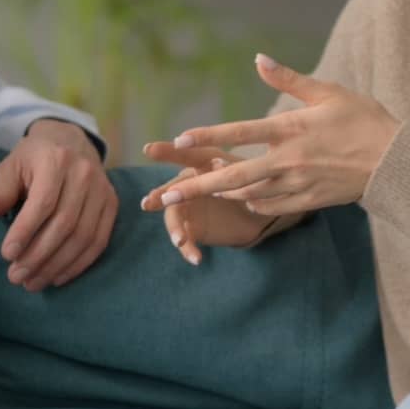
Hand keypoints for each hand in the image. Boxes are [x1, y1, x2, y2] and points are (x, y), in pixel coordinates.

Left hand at [0, 120, 116, 291]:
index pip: (43, 202)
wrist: (71, 142)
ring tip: (32, 282)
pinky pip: (99, 241)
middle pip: (64, 223)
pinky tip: (57, 277)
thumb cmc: (34, 159)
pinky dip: (78, 264)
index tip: (7, 255)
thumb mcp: (11, 167)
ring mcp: (102, 190)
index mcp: (56, 160)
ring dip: (57, 265)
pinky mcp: (112, 205)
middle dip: (38, 255)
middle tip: (16, 276)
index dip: (26, 231)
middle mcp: (84, 173)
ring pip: (83, 237)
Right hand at [139, 158, 274, 265]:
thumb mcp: (250, 178)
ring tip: (180, 240)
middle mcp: (190, 184)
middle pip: (172, 189)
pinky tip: (197, 259)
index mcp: (203, 164)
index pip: (186, 155)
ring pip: (175, 216)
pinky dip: (188, 249)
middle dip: (159, 195)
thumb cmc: (256, 186)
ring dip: (175, 228)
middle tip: (147, 203)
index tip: (148, 149)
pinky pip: (185, 239)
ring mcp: (188, 207)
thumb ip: (232, 171)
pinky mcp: (192, 229)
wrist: (262, 215)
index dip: (168, 151)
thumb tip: (216, 163)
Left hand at [144, 53, 401, 217]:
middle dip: (196, 187)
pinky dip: (251, 203)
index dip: (209, 135)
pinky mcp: (307, 200)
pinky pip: (270, 207)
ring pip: (248, 194)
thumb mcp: (328, 92)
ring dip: (221, 193)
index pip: (241, 131)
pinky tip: (241, 198)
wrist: (395, 162)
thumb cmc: (363, 120)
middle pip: (233, 175)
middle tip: (166, 195)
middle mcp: (289, 160)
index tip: (181, 139)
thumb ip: (289, 79)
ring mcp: (297, 184)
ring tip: (196, 192)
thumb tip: (258, 59)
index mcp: (291, 129)